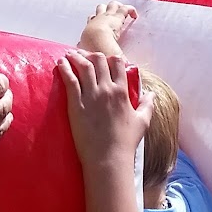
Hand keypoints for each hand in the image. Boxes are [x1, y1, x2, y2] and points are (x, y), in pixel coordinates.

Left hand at [58, 47, 150, 175]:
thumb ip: (147, 105)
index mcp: (122, 92)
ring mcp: (91, 96)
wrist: (108, 158)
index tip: (102, 57)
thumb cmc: (125, 142)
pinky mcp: (76, 104)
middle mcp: (107, 90)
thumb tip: (151, 94)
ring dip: (76, 57)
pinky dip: (65, 69)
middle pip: (98, 61)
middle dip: (90, 54)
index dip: (109, 57)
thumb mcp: (142, 122)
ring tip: (69, 54)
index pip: (117, 63)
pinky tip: (61, 63)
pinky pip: (70, 81)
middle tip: (81, 54)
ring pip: (84, 67)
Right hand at [76, 1, 137, 57]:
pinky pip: (125, 8)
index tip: (100, 23)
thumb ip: (85, 51)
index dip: (96, 19)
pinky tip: (134, 15)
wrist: (95, 39)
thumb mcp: (84, 49)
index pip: (92, 19)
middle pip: (101, 8)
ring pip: (112, 5)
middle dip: (106, 9)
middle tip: (112, 15)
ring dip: (118, 7)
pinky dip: (131, 10)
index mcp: (90, 27)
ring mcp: (108, 16)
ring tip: (123, 12)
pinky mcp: (118, 16)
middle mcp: (98, 19)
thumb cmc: (90, 45)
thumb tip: (81, 58)